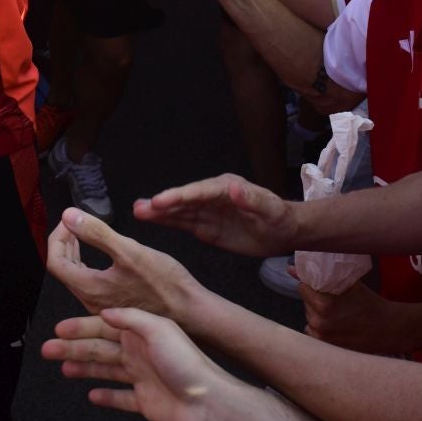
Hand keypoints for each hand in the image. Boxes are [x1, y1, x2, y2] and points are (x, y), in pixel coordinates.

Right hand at [45, 307, 228, 420]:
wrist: (210, 402)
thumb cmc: (189, 365)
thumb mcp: (159, 330)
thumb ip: (130, 319)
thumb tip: (105, 312)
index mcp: (141, 334)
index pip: (103, 328)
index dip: (80, 328)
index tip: (58, 329)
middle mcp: (139, 354)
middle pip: (98, 349)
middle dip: (72, 348)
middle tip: (48, 350)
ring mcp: (142, 378)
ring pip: (105, 371)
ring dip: (83, 369)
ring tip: (63, 369)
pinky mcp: (145, 402)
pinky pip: (120, 398)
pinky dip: (106, 397)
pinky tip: (92, 394)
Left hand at [46, 207, 203, 319]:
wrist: (189, 310)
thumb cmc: (164, 283)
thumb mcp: (130, 250)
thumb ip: (96, 233)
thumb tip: (69, 216)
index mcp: (90, 288)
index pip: (55, 261)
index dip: (58, 236)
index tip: (70, 220)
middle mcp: (91, 301)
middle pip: (62, 269)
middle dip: (64, 242)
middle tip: (74, 223)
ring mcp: (101, 306)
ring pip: (75, 276)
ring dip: (75, 252)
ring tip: (83, 233)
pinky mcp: (113, 305)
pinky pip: (89, 282)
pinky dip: (87, 263)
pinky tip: (100, 254)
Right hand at [133, 171, 294, 256]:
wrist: (284, 232)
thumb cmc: (280, 217)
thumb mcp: (270, 209)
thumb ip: (252, 199)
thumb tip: (232, 188)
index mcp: (225, 188)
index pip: (199, 192)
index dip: (179, 196)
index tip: (160, 201)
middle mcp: (212, 197)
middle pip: (184, 201)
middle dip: (162, 204)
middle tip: (139, 207)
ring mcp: (207, 212)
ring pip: (179, 212)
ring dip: (159, 213)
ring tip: (137, 211)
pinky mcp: (206, 227)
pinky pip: (183, 224)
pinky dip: (166, 222)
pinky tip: (150, 219)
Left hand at [298, 280, 414, 354]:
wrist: (388, 329)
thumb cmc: (369, 303)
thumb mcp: (349, 284)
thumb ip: (321, 276)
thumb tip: (291, 269)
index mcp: (323, 304)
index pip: (303, 287)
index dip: (312, 284)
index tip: (322, 285)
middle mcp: (319, 323)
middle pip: (306, 303)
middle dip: (315, 299)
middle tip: (334, 300)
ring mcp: (321, 337)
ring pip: (309, 317)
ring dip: (317, 313)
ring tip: (337, 313)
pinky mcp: (325, 347)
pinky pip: (312, 331)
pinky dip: (320, 327)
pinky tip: (335, 325)